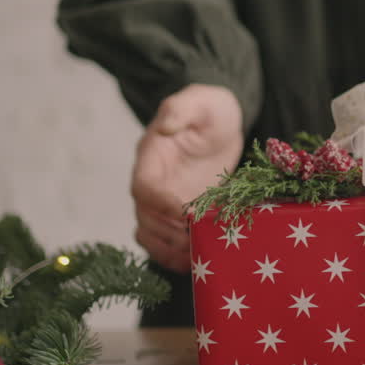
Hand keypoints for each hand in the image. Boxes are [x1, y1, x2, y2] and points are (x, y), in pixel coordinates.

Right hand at [131, 84, 243, 271]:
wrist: (220, 122)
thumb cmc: (209, 109)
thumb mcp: (199, 101)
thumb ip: (181, 108)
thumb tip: (166, 126)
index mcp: (151, 157)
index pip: (144, 188)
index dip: (161, 205)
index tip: (187, 214)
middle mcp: (152, 182)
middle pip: (145, 219)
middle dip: (170, 234)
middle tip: (198, 240)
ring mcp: (164, 200)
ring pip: (151, 235)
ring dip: (170, 251)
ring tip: (197, 257)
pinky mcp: (178, 214)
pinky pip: (166, 241)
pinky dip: (176, 256)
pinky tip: (197, 262)